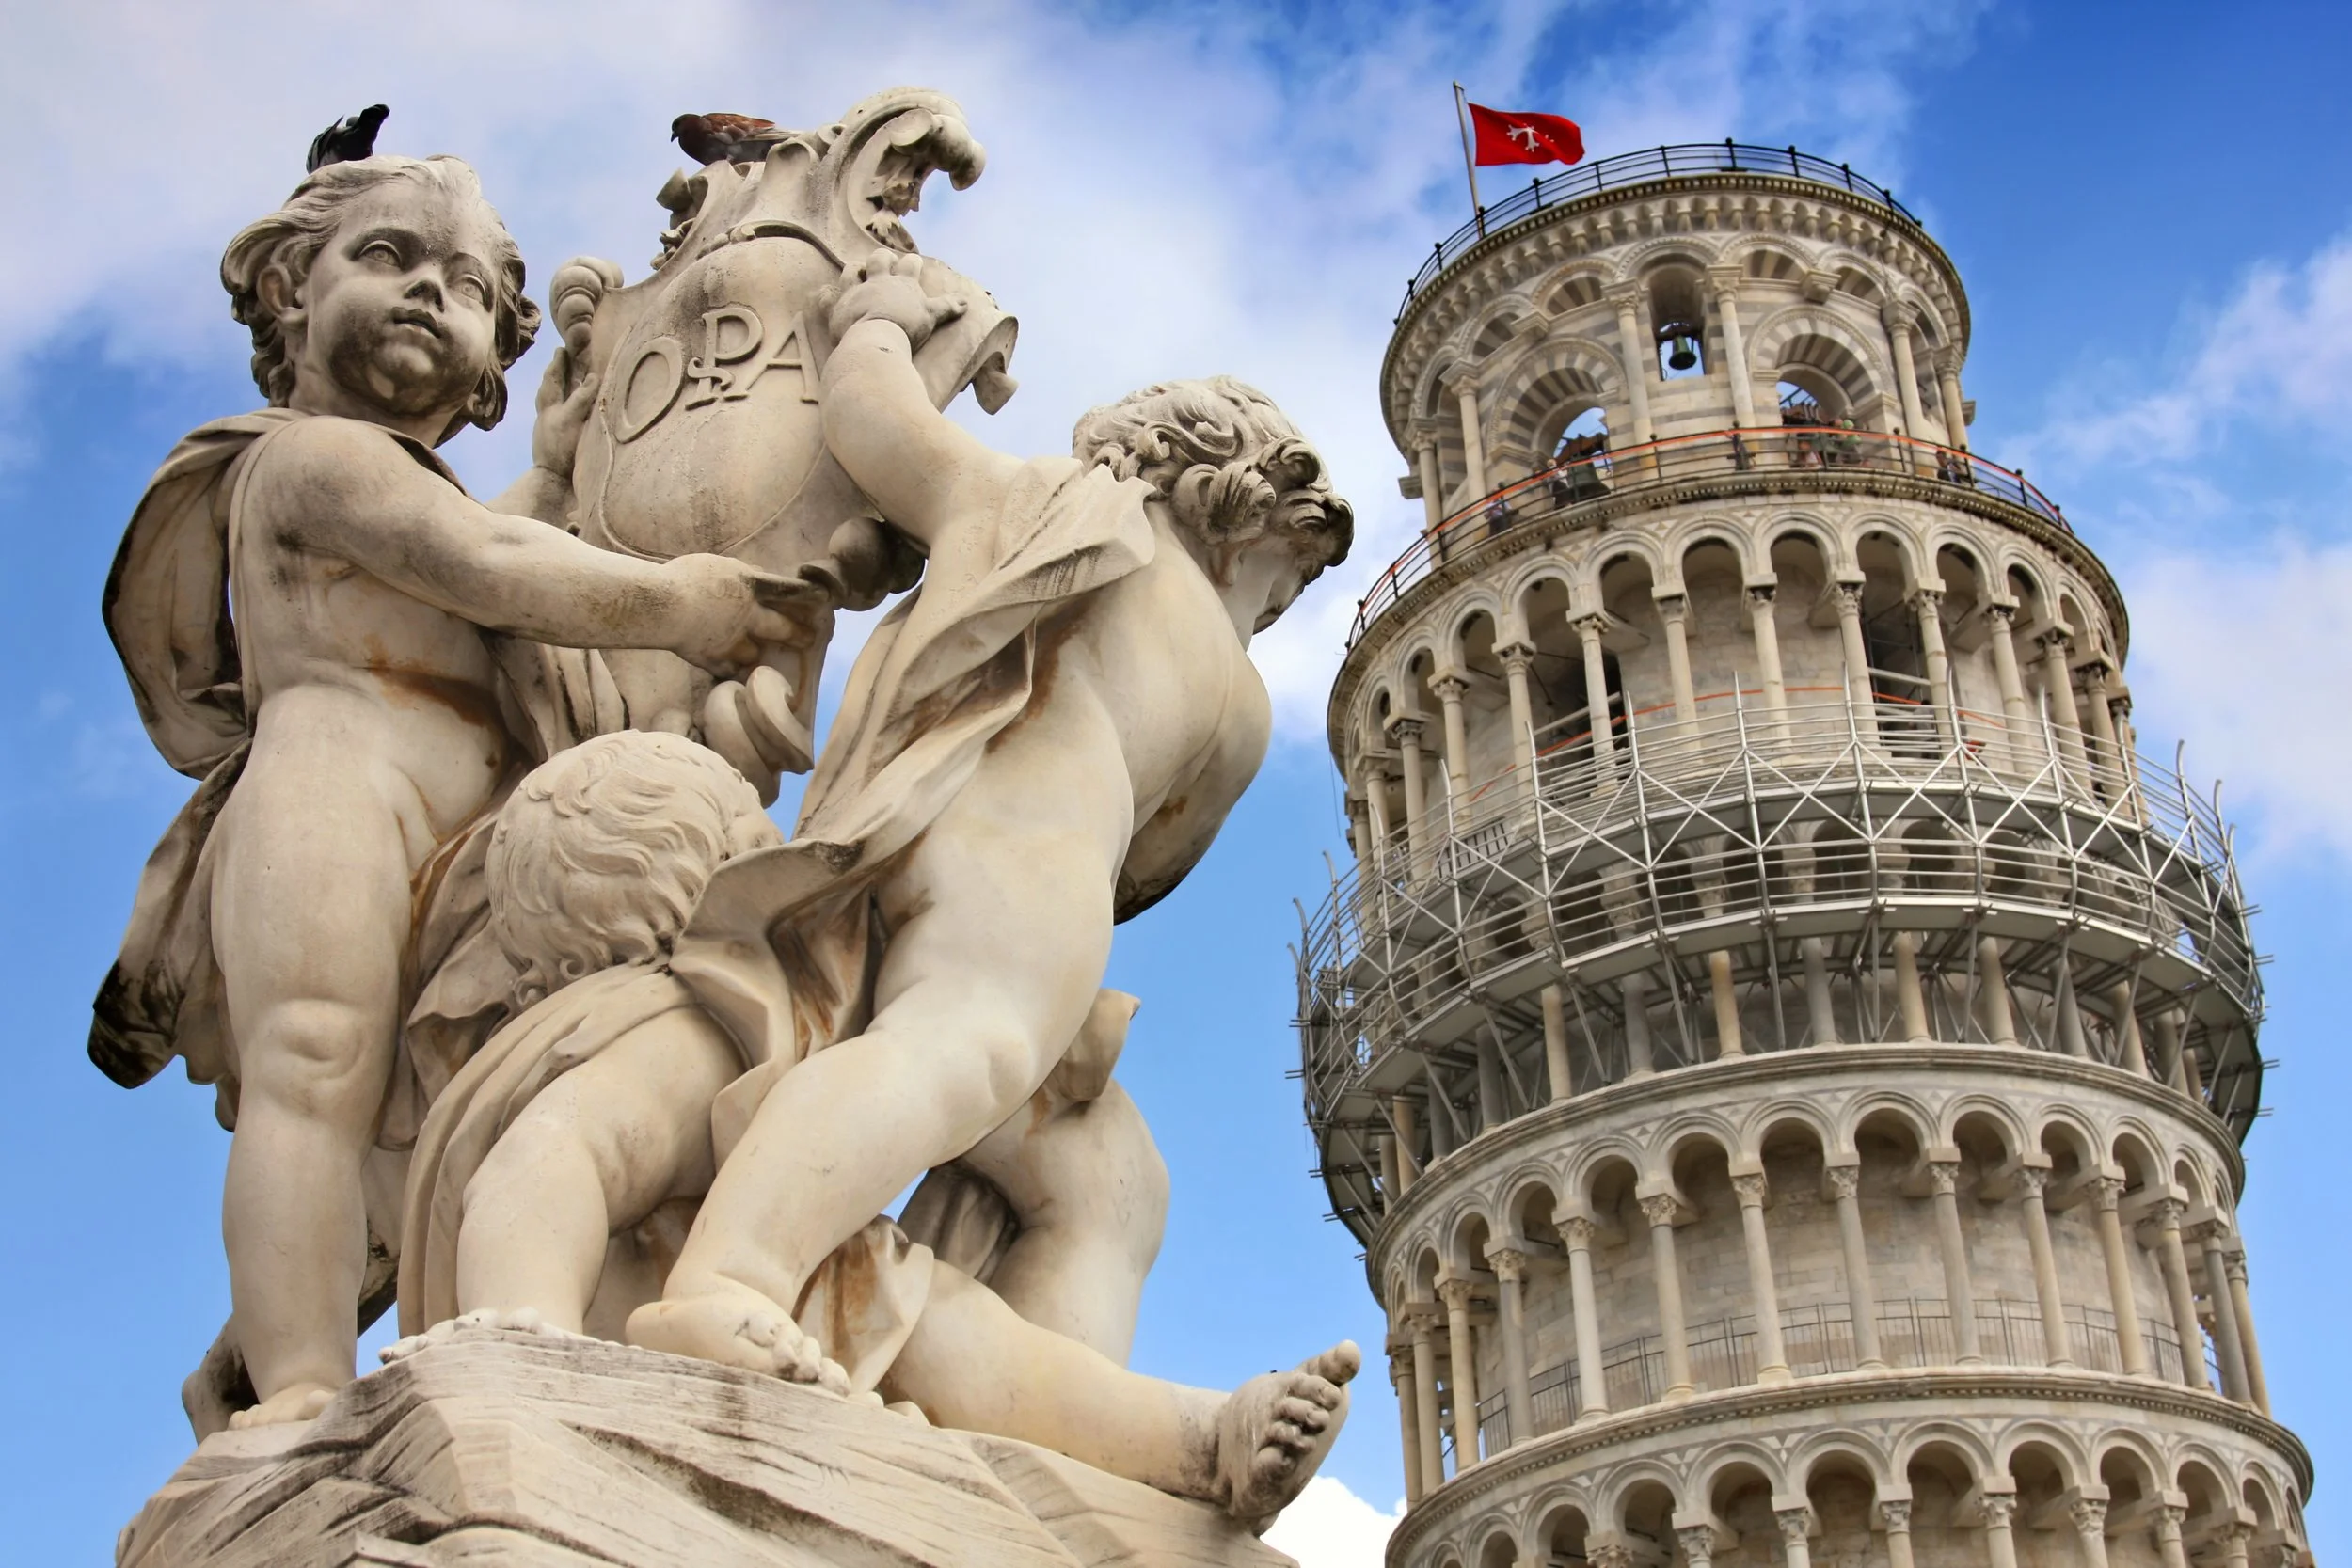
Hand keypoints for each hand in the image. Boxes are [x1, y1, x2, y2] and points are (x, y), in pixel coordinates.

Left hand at [530, 347, 599, 478]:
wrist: (555, 480)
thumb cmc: (560, 448)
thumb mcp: (570, 419)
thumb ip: (581, 397)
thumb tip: (593, 376)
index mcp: (548, 402)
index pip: (553, 374)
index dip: (559, 360)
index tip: (564, 346)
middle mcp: (551, 409)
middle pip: (556, 382)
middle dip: (563, 368)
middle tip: (568, 353)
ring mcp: (558, 421)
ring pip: (562, 396)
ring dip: (568, 383)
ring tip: (575, 373)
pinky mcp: (567, 433)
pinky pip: (571, 409)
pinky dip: (576, 400)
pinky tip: (581, 400)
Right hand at [661, 553, 832, 676]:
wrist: (663, 606)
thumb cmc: (684, 578)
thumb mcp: (716, 566)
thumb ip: (740, 573)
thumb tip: (757, 575)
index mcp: (748, 587)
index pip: (785, 590)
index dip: (805, 595)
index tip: (824, 599)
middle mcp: (747, 615)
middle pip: (779, 627)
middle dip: (797, 634)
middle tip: (810, 640)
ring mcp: (732, 640)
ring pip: (753, 653)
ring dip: (755, 654)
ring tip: (758, 658)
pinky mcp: (713, 659)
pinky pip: (727, 670)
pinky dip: (728, 671)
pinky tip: (731, 673)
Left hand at [825, 251, 964, 350]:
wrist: (875, 338)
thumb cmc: (907, 327)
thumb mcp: (931, 316)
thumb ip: (947, 307)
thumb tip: (966, 302)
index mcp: (903, 283)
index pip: (910, 265)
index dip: (911, 263)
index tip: (912, 263)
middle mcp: (878, 282)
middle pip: (879, 260)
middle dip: (882, 258)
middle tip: (883, 262)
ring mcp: (856, 292)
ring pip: (852, 271)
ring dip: (855, 269)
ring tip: (857, 271)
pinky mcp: (839, 306)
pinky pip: (830, 296)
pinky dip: (829, 294)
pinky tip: (827, 294)